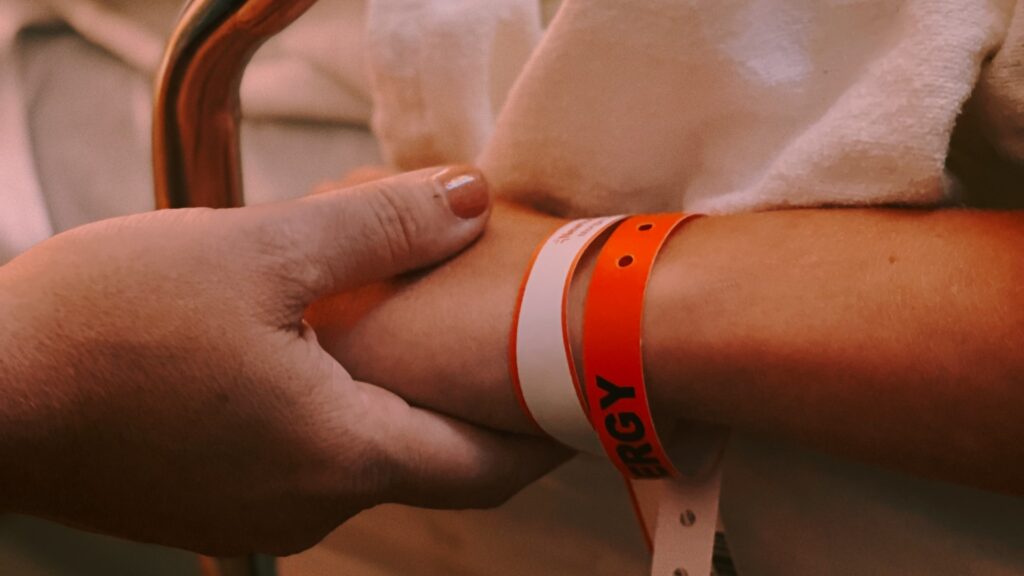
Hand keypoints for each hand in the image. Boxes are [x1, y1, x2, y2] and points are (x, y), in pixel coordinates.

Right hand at [0, 167, 564, 555]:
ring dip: (405, 411)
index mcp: (340, 456)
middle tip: (515, 361)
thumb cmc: (107, 325)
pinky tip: (330, 362)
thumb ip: (380, 231)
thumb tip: (469, 199)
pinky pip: (308, 461)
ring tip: (428, 345)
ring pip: (367, 462)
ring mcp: (257, 509)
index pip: (482, 468)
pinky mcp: (211, 498)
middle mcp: (310, 504)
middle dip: (481, 420)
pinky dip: (343, 418)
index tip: (580, 403)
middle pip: (430, 469)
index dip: (540, 437)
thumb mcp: (258, 252)